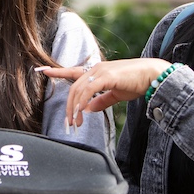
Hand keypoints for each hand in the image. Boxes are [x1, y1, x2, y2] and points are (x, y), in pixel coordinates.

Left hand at [41, 58, 171, 127]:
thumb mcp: (115, 94)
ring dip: (75, 108)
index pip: (71, 71)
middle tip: (70, 124)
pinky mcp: (106, 76)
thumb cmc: (135, 82)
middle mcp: (94, 69)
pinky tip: (82, 111)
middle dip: (69, 107)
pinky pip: (88, 90)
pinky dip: (83, 101)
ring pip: (78, 90)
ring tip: (76, 123)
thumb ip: (102, 101)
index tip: (41, 70)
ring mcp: (99, 71)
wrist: (151, 75)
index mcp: (95, 72)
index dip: (56, 71)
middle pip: (73, 88)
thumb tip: (89, 109)